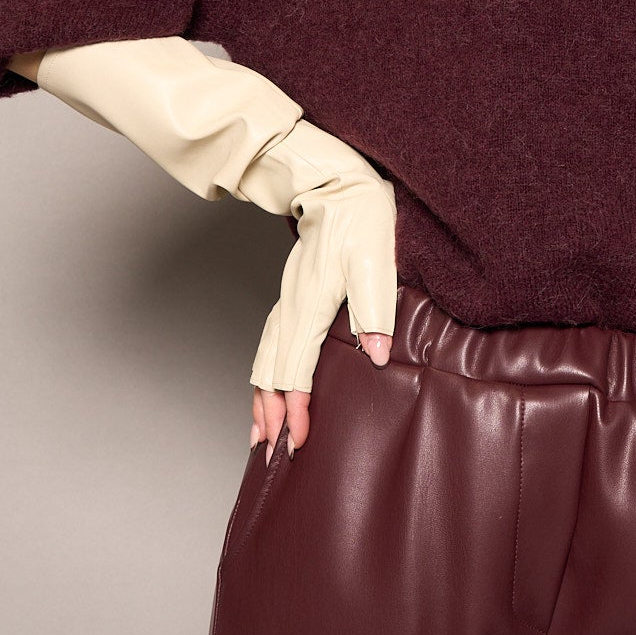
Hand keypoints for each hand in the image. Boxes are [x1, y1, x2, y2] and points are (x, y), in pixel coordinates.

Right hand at [240, 121, 399, 461]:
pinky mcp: (293, 295)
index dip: (295, 409)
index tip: (296, 441)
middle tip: (271, 455)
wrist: (336, 179)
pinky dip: (262, 374)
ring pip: (264, 359)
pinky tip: (265, 388)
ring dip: (260, 399)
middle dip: (270, 416)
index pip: (296, 369)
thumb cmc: (361, 216)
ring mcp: (288, 300)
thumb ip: (375, 308)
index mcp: (312, 303)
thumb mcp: (378, 259)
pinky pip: (269, 343)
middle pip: (270, 372)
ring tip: (257, 435)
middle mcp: (293, 306)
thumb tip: (376, 356)